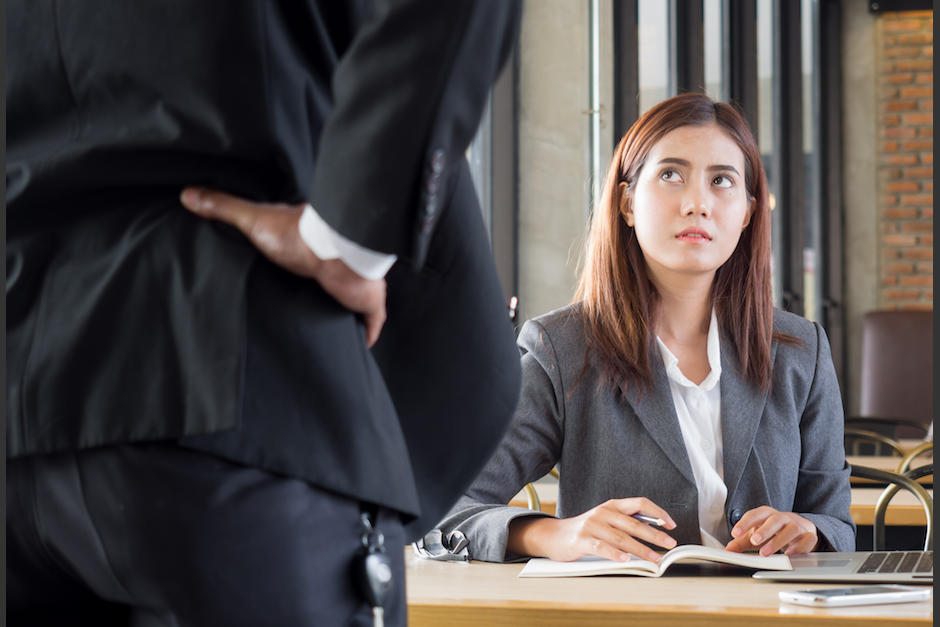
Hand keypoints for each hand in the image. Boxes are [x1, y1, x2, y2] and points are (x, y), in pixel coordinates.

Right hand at [180, 187, 386, 345]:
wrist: (336, 253)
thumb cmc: (298, 235)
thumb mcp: (254, 220)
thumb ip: (224, 208)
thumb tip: (187, 194)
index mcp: (311, 245)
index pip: (304, 257)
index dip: (296, 267)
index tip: (284, 280)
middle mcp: (336, 265)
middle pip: (327, 282)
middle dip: (318, 295)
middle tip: (301, 312)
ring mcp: (354, 285)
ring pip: (348, 302)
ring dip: (339, 313)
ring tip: (323, 332)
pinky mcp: (367, 303)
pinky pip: (370, 323)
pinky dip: (366, 333)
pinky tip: (358, 344)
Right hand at [508, 498, 676, 562]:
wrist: (554, 535)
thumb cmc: (586, 530)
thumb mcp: (606, 520)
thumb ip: (626, 523)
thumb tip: (655, 531)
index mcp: (612, 505)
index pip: (640, 503)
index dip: (657, 512)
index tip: (671, 525)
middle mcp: (603, 512)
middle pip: (633, 522)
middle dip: (655, 534)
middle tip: (669, 544)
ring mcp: (591, 525)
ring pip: (621, 537)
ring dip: (640, 549)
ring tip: (654, 558)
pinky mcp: (581, 540)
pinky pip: (601, 547)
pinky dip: (615, 554)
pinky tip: (625, 560)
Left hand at [725, 506, 817, 555]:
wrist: (800, 528)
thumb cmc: (774, 531)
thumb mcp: (756, 534)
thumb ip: (741, 542)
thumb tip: (727, 551)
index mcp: (767, 514)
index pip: (755, 514)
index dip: (745, 523)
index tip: (735, 532)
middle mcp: (783, 518)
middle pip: (774, 520)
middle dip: (764, 530)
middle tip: (754, 541)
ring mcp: (797, 526)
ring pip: (791, 529)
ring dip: (778, 541)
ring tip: (766, 553)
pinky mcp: (809, 536)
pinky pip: (807, 540)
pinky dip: (799, 547)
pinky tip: (789, 554)